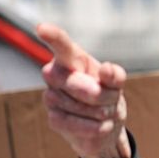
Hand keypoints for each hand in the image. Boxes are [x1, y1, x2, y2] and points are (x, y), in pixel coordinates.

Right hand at [37, 23, 130, 157]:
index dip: (53, 37)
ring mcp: (51, 97)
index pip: (61, 45)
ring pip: (84, 108)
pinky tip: (98, 126)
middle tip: (110, 99)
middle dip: (105, 97)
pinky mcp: (53, 120)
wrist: (104, 126)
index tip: (42, 29)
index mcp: (71, 58)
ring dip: (103, 114)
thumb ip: (115, 75)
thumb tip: (107, 69)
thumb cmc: (108, 96)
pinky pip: (79, 125)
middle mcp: (55, 74)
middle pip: (83, 88)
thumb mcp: (116, 84)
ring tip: (103, 112)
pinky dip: (96, 128)